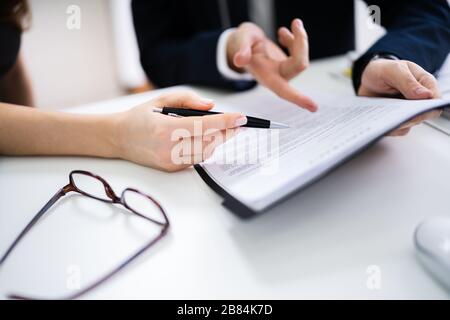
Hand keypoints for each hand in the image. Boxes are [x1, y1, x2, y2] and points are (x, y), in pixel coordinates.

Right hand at [115, 91, 244, 171]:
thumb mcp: (161, 99)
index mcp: (165, 129)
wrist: (119, 138)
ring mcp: (170, 161)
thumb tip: (210, 106)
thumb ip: (187, 100)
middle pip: (209, 141)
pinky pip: (197, 159)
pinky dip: (205, 148)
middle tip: (238, 124)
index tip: (241, 118)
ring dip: (217, 141)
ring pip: (206, 152)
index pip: (204, 125)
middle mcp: (168, 148)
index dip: (226, 122)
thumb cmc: (140, 118)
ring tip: (223, 131)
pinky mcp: (172, 169)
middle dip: (227, 132)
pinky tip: (206, 139)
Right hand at [227, 20, 317, 111]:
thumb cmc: (242, 43)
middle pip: (298, 65)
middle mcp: (276, 75)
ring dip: (300, 39)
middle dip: (301, 44)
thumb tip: (239, 60)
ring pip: (301, 58)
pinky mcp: (289, 62)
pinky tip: (283, 33)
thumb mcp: (240, 41)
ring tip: (293, 23)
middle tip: (296, 23)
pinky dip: (296, 39)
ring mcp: (283, 69)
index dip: (298, 98)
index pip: (283, 90)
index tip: (314, 107)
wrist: (242, 43)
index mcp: (265, 75)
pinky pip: (300, 51)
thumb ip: (241, 50)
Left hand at [359, 59, 441, 135]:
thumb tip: (426, 95)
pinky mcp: (396, 118)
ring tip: (385, 119)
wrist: (366, 79)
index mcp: (424, 83)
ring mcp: (407, 110)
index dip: (428, 107)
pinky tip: (379, 123)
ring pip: (410, 124)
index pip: (435, 100)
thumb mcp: (393, 70)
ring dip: (398, 124)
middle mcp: (418, 98)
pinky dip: (388, 128)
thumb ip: (407, 81)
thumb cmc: (382, 70)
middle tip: (396, 117)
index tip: (414, 110)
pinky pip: (397, 129)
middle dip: (411, 118)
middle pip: (424, 115)